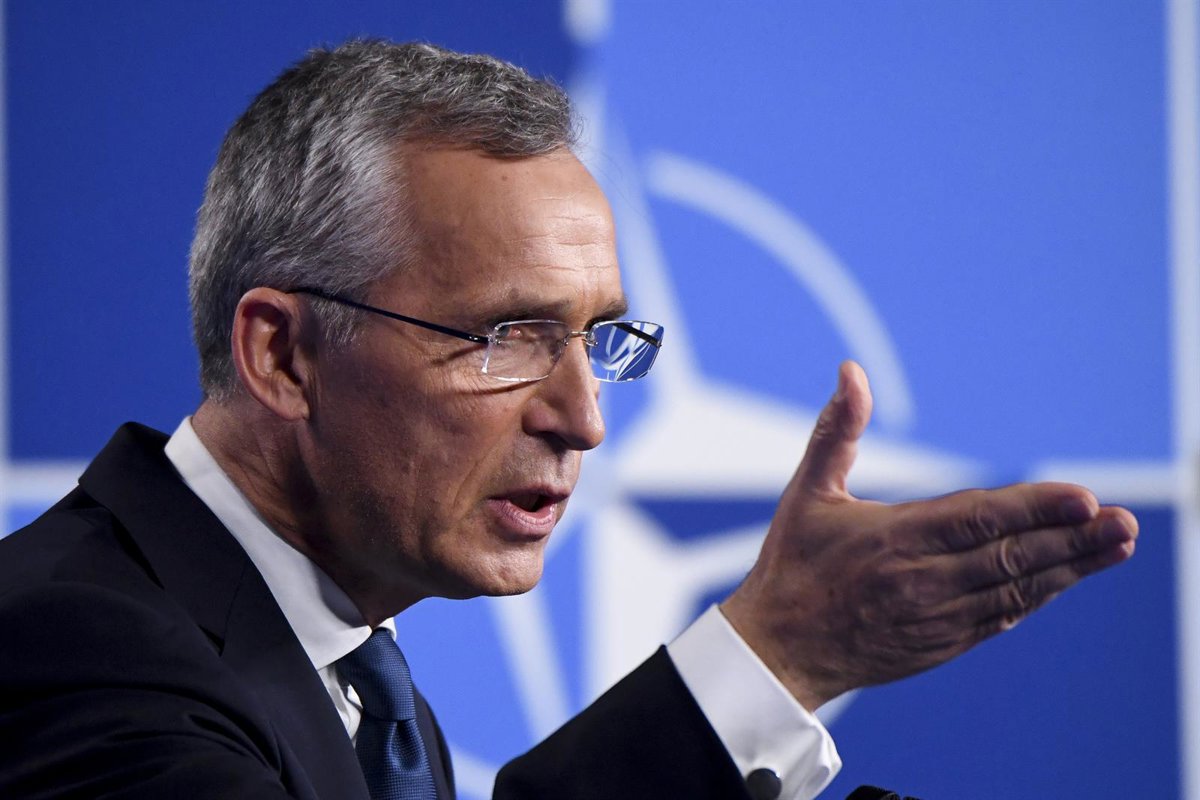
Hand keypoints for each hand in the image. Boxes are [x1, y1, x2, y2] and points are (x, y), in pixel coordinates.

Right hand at [720, 361, 1137, 710]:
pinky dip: (1038, 595)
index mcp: (892, 540)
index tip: (1084, 497)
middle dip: (1073, 539)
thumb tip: (852, 371)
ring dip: (1072, 568)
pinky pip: (1001, 617)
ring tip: (1119, 544)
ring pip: (1016, 590)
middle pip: (1012, 557)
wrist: (778, 650)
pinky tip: (1069, 577)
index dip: (1034, 509)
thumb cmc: (792, 564)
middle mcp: (922, 581)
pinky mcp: (942, 644)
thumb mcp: (807, 492)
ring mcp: (936, 618)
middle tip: (1125, 521)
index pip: (977, 520)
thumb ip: (837, 431)